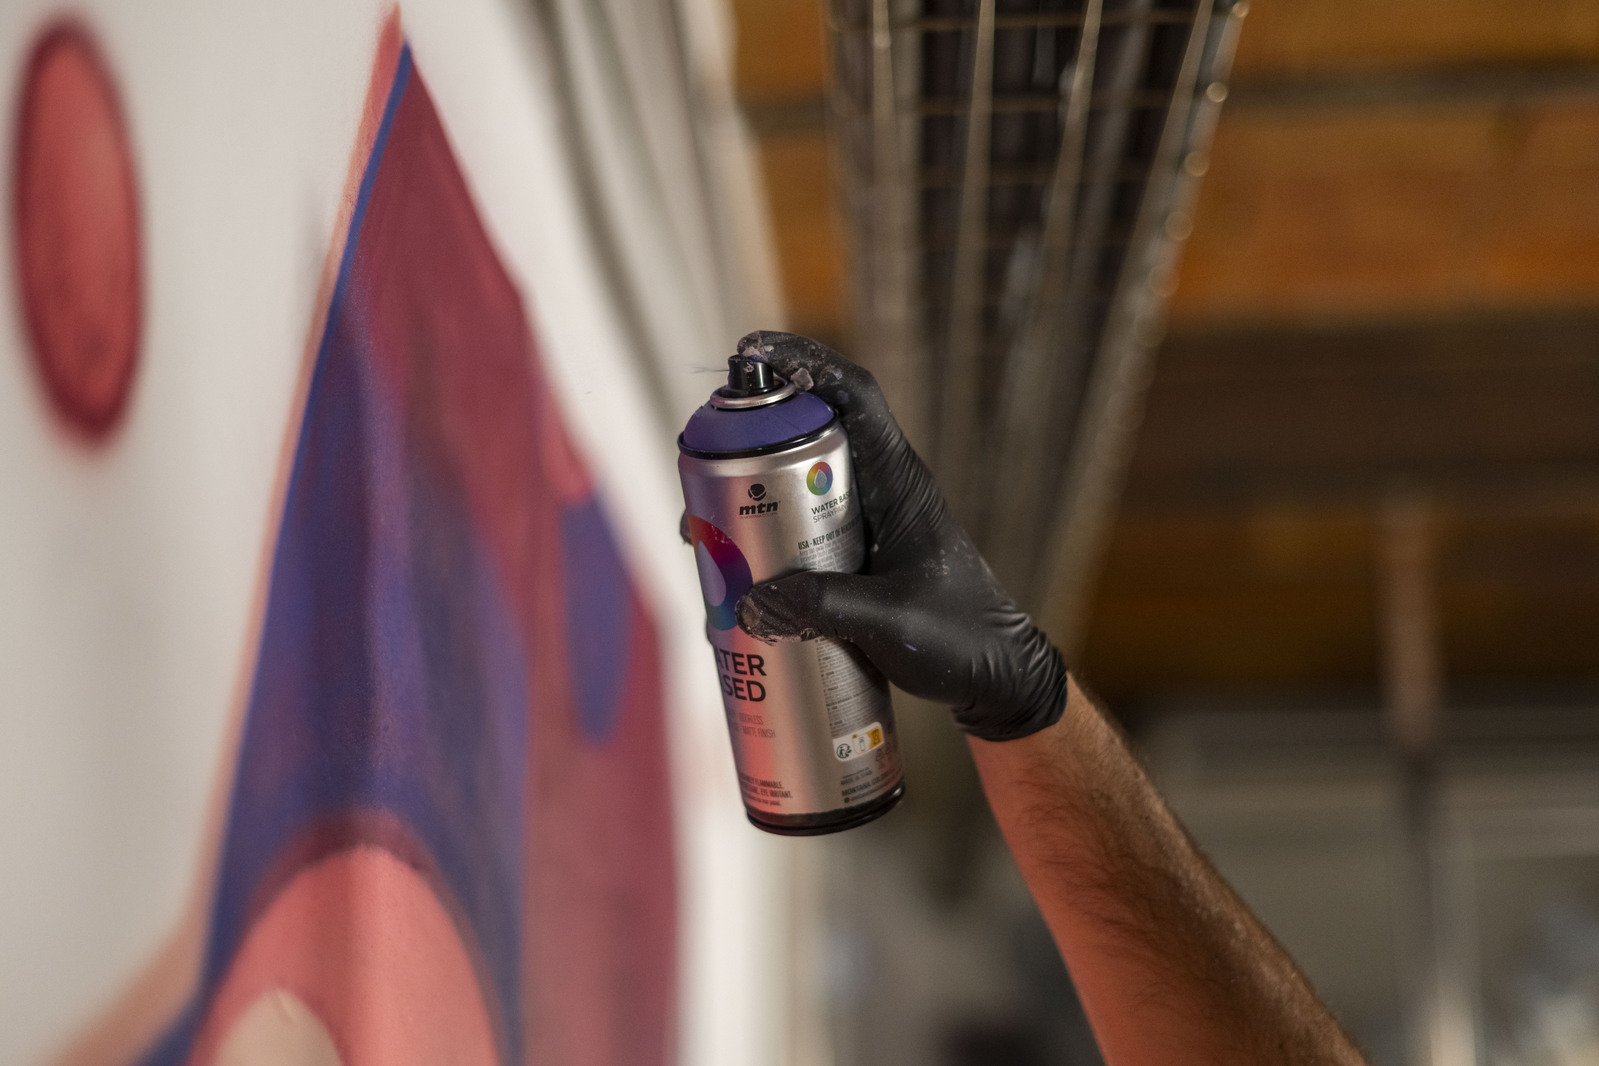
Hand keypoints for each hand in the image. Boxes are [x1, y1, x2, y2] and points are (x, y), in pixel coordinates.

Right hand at [731, 331, 1067, 740]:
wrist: (995, 677)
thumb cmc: (961, 640)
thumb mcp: (890, 622)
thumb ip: (822, 609)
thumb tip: (747, 601)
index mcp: (900, 483)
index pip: (856, 397)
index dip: (806, 362)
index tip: (752, 352)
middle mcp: (881, 491)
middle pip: (808, 438)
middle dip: (749, 444)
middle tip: (700, 473)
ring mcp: (868, 523)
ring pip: (798, 487)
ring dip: (749, 499)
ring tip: (702, 534)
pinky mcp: (857, 557)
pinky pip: (802, 531)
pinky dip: (765, 543)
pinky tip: (733, 579)